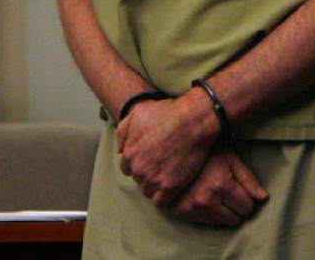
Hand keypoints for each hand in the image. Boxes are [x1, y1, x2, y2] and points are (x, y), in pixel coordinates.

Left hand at [117, 90, 219, 205]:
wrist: (194, 119)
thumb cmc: (169, 112)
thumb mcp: (139, 112)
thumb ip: (123, 131)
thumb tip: (120, 148)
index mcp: (129, 153)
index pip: (128, 168)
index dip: (141, 162)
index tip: (152, 157)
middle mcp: (138, 169)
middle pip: (139, 179)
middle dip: (149, 173)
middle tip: (163, 164)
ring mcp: (154, 179)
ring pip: (149, 191)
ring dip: (157, 185)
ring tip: (170, 174)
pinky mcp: (170, 186)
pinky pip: (161, 201)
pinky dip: (166, 196)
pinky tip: (174, 186)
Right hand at [171, 147, 267, 225]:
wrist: (177, 153)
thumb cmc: (209, 153)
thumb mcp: (231, 159)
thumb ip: (248, 179)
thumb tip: (263, 198)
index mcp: (221, 185)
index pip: (246, 207)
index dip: (248, 200)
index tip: (243, 192)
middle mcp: (206, 200)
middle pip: (234, 218)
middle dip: (237, 207)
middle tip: (232, 194)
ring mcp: (192, 208)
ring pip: (221, 223)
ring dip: (225, 212)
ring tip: (220, 196)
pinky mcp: (181, 213)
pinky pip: (206, 222)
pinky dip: (211, 214)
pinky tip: (209, 200)